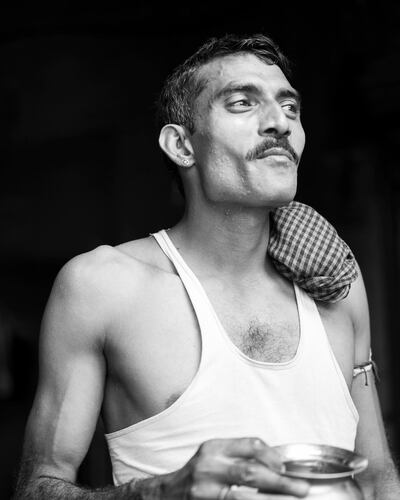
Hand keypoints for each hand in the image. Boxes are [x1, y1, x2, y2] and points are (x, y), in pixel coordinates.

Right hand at [158, 437, 309, 498]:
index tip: (287, 467)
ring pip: (245, 496)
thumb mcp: (214, 457)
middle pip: (251, 471)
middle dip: (279, 481)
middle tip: (301, 488)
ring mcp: (205, 488)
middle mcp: (209, 465)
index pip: (250, 445)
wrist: (166, 494)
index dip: (273, 456)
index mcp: (215, 447)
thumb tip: (276, 464)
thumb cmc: (197, 474)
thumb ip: (238, 457)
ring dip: (270, 498)